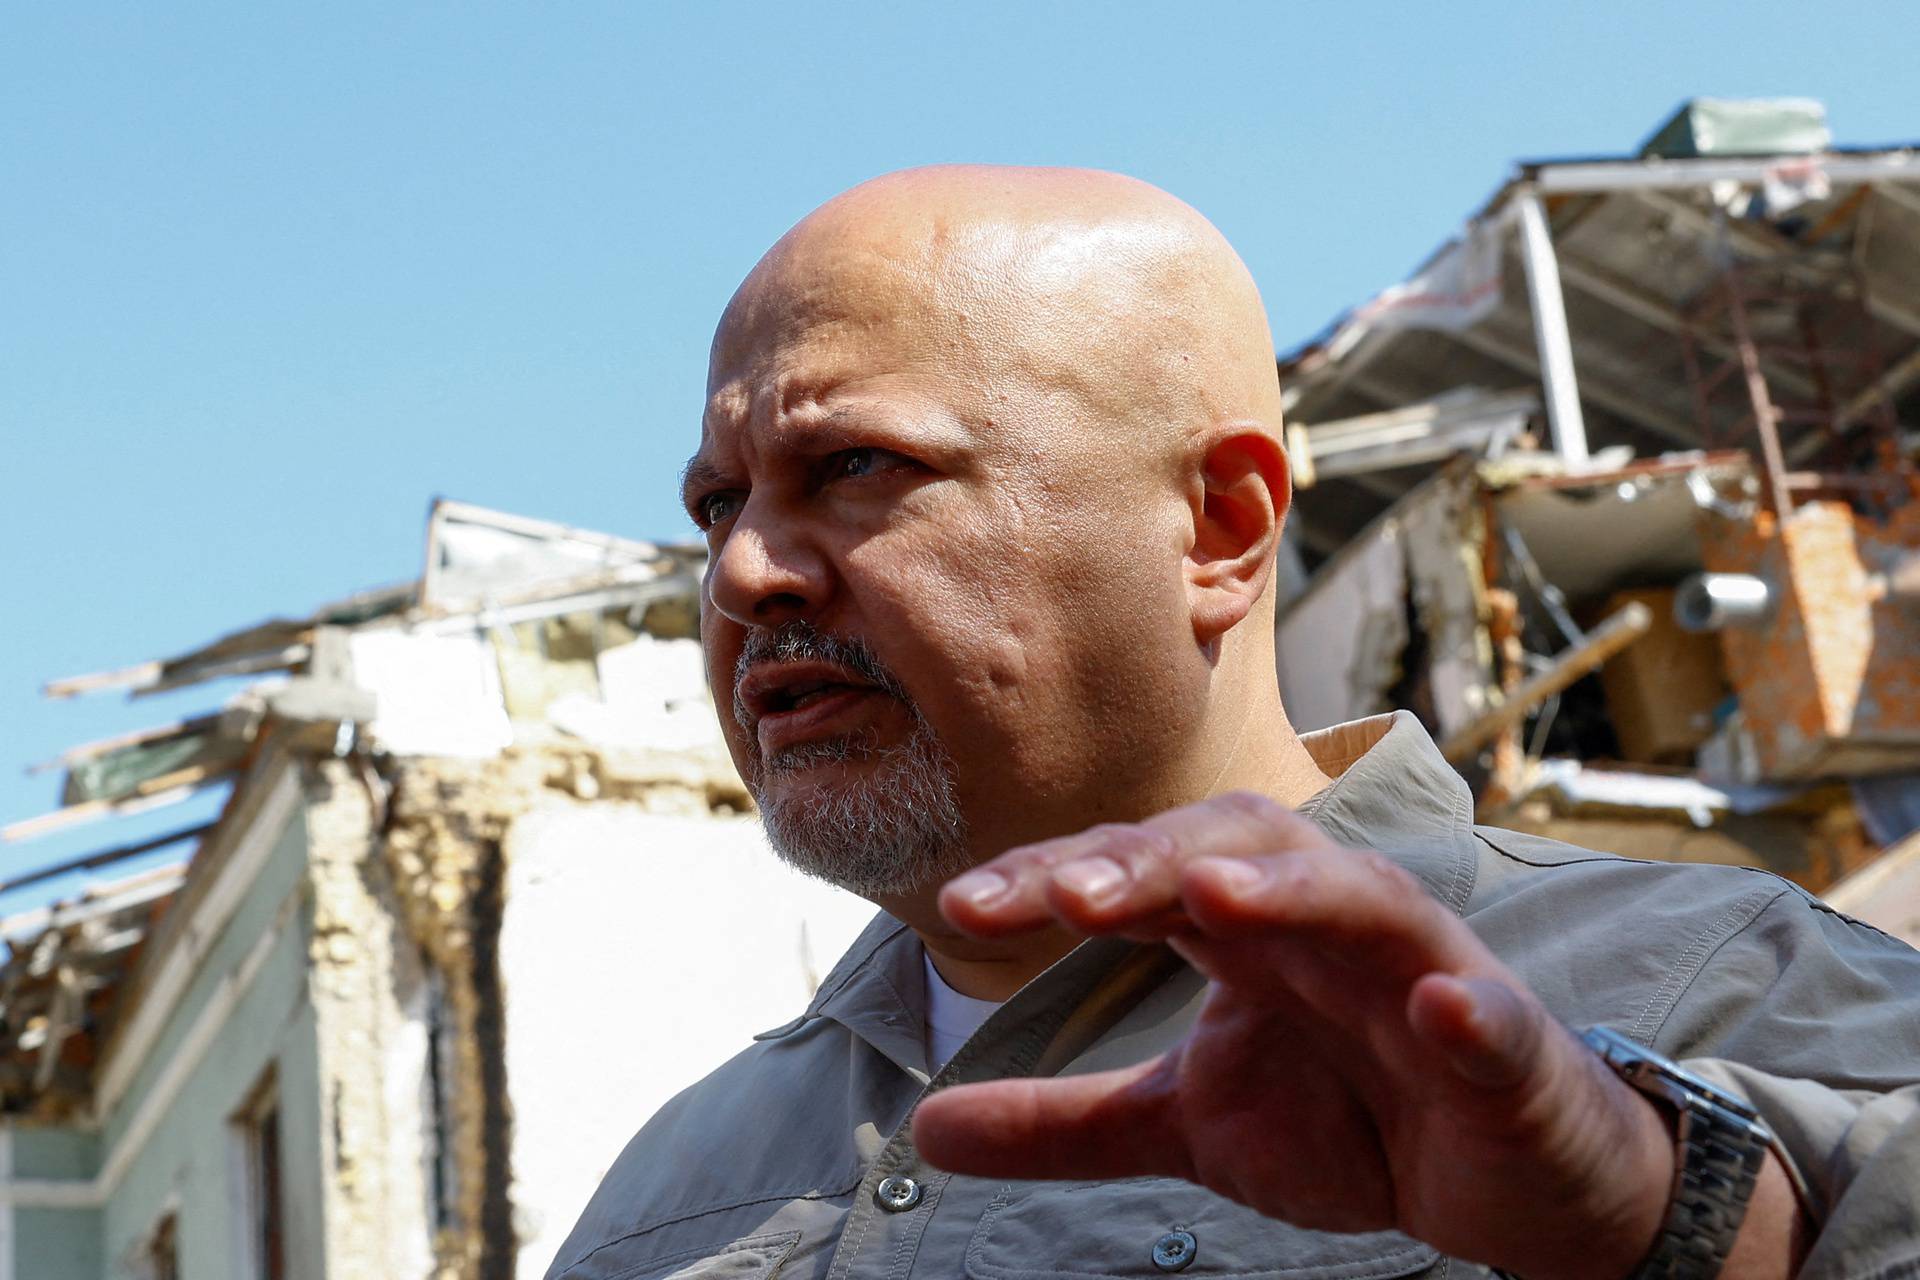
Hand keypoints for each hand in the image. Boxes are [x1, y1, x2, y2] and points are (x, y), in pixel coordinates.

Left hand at [913, 792, 1674, 1279]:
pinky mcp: (1505, 1046)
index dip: (1060, 877)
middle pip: (1240, 848)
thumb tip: (926, 1122)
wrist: (1506, 1184)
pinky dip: (1465, 1008)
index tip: (965, 905)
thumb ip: (1065, 1118)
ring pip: (1362, 897)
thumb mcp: (1187, 1125)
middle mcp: (1328, 924)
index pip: (1145, 870)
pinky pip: (1488, 1014)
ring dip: (1292, 891)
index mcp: (1250, 929)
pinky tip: (1439, 1007)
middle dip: (1152, 860)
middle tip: (1067, 895)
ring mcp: (1423, 973)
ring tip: (1217, 898)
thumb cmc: (1352, 1123)